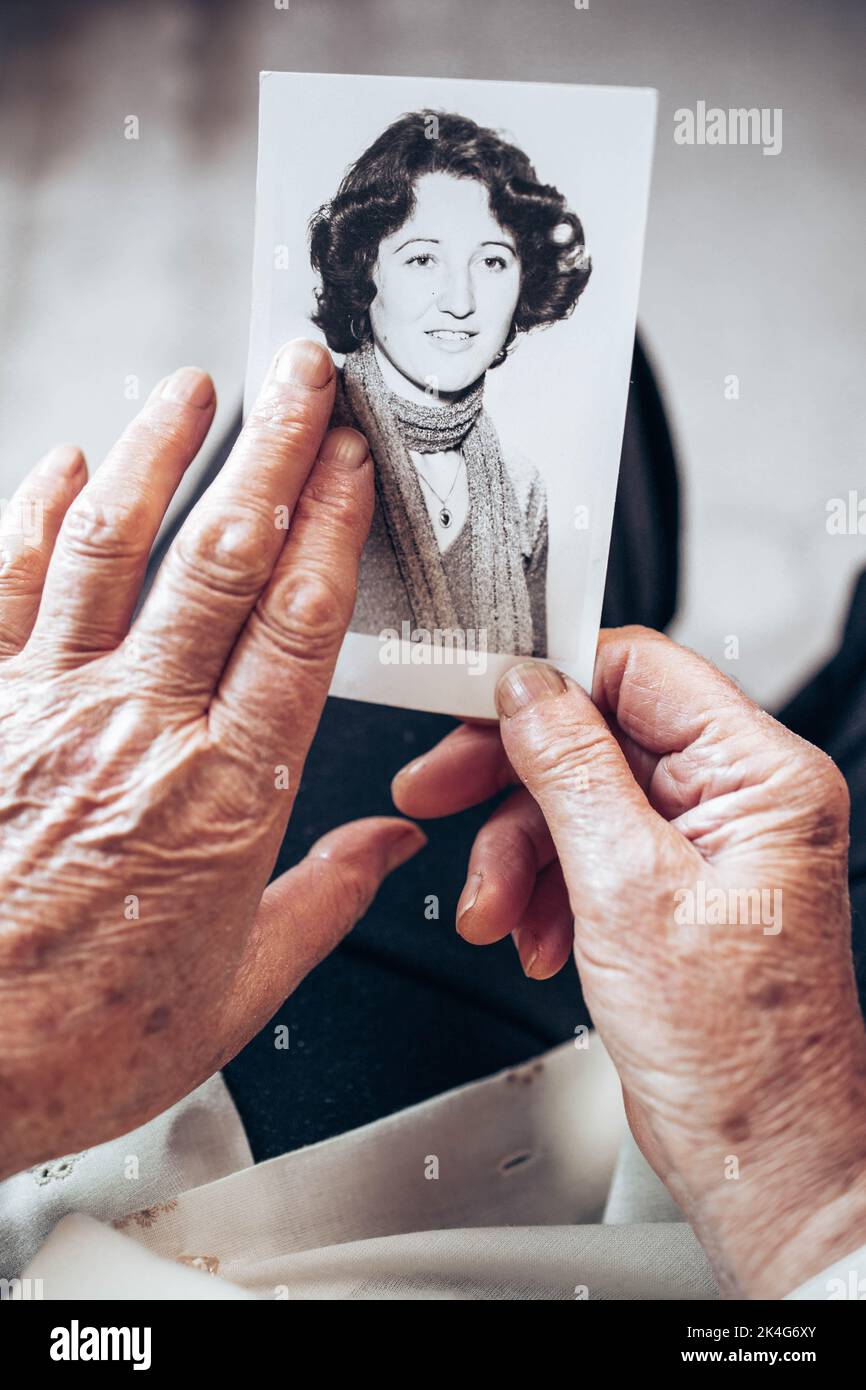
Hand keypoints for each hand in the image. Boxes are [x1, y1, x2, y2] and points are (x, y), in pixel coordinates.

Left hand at [0, 339, 423, 1179]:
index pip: (298, 626)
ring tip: (193, 386)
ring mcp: (47, 708)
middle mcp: (139, 730)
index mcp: (224, 796)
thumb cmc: (78, 1038)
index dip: (334, 529)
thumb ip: (325, 902)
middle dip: (270, 453)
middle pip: (221, 561)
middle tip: (302, 377)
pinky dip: (35, 518)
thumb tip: (391, 849)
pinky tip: (62, 466)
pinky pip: (7, 588)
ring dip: (157, 454)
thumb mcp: (238, 993)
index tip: (356, 465)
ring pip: (113, 549)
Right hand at [393, 628, 865, 1297]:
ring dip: (518, 854)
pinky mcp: (674, 890)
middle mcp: (738, 800)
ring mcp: (705, 846)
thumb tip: (528, 691)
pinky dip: (543, 890)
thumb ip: (570, 771)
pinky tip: (533, 936)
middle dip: (510, 780)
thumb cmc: (738, 1055)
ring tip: (494, 911)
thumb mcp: (626, 890)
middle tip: (439, 792)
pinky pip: (588, 853)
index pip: (639, 668)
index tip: (473, 697)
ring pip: (579, 799)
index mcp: (760, 775)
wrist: (756, 1157)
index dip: (547, 679)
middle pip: (596, 736)